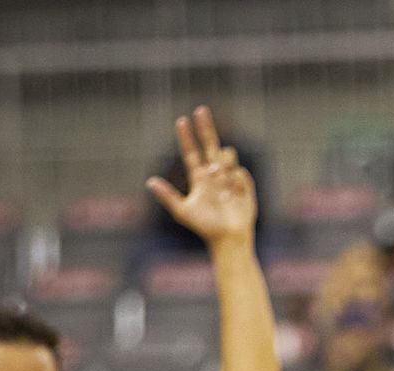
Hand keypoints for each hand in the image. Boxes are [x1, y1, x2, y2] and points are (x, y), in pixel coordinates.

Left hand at [146, 106, 256, 247]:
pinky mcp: (244, 184)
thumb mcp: (183, 212)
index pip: (191, 153)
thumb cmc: (205, 227)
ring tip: (221, 182)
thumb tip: (149, 181)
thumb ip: (167, 196)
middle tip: (201, 109)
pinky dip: (235, 180)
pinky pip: (240, 172)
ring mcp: (230, 177)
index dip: (186, 137)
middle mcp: (214, 174)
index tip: (181, 120)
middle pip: (209, 144)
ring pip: (227, 155)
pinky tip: (234, 194)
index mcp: (199, 178)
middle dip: (205, 127)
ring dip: (223, 163)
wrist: (228, 238)